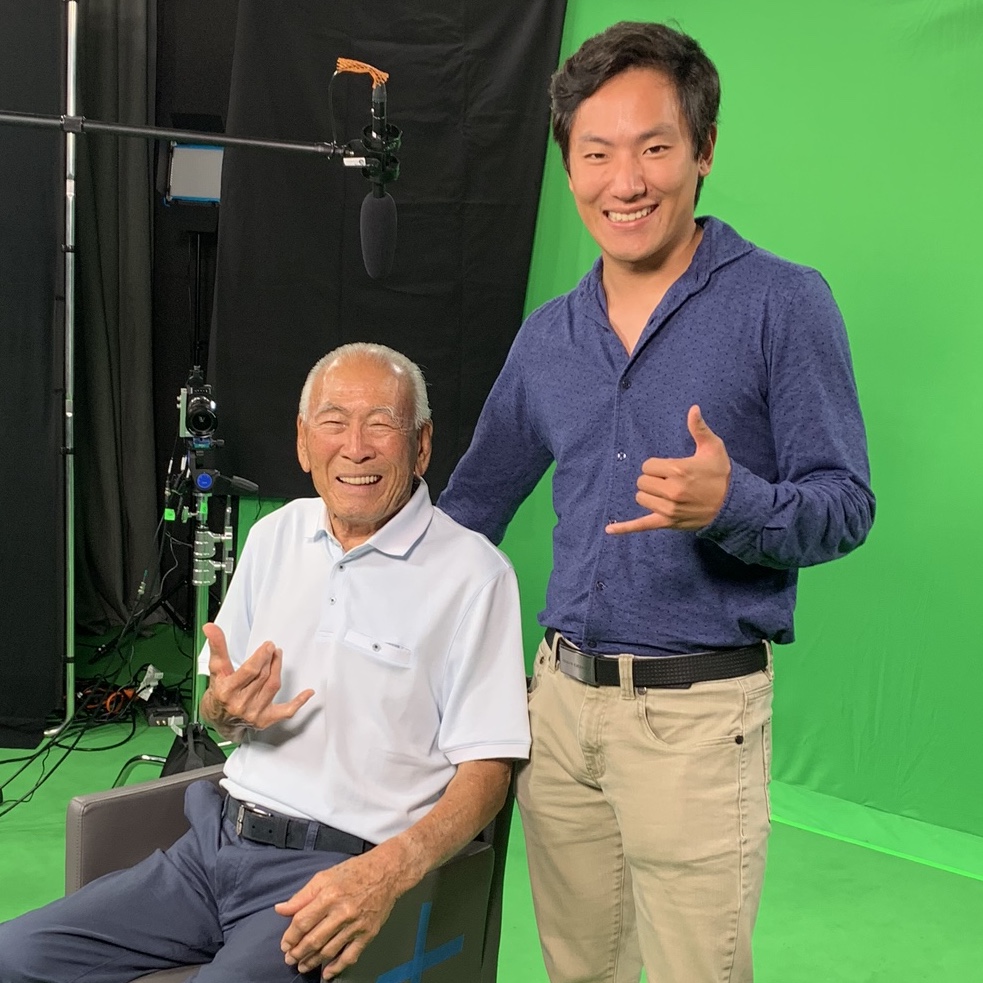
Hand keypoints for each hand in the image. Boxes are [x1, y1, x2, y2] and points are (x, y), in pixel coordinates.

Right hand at [200, 622, 314, 737]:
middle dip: (269, 659)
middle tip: (272, 648)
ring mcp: (254, 713)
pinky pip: (286, 711)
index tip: (268, 646)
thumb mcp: (215, 670)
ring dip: (278, 669)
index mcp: (227, 691)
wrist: (219, 721)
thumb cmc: (218, 694)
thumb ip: (217, 647)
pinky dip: (298, 702)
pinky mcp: (265, 720)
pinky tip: (308, 693)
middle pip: (263, 676)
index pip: (250, 671)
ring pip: (273, 686)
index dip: (261, 656)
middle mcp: (241, 704)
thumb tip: (210, 627)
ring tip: (277, 656)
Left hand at [276, 848, 400, 978]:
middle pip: (313, 940)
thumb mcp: (324, 877)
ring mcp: (356, 925)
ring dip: (312, 961)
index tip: (285, 944)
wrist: (386, 872)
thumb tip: (280, 909)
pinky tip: (326, 972)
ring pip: (328, 951)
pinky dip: (336, 967)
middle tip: (290, 958)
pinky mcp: (368, 934)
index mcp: (329, 895)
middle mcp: (342, 912)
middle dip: (298, 952)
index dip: (290, 936)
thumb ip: (302, 896)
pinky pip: (350, 956)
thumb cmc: (354, 872)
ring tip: (303, 965)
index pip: (302, 922)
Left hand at [605, 405, 730, 534]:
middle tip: (669, 481)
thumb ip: (699, 429)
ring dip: (649, 495)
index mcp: (678, 470)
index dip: (656, 466)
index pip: (647, 466)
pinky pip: (641, 525)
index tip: (669, 469)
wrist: (733, 504)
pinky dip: (625, 528)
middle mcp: (672, 490)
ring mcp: (669, 509)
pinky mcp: (668, 523)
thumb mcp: (713, 448)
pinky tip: (609, 528)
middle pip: (642, 482)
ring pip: (641, 498)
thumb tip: (693, 408)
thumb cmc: (720, 474)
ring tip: (666, 494)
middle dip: (652, 480)